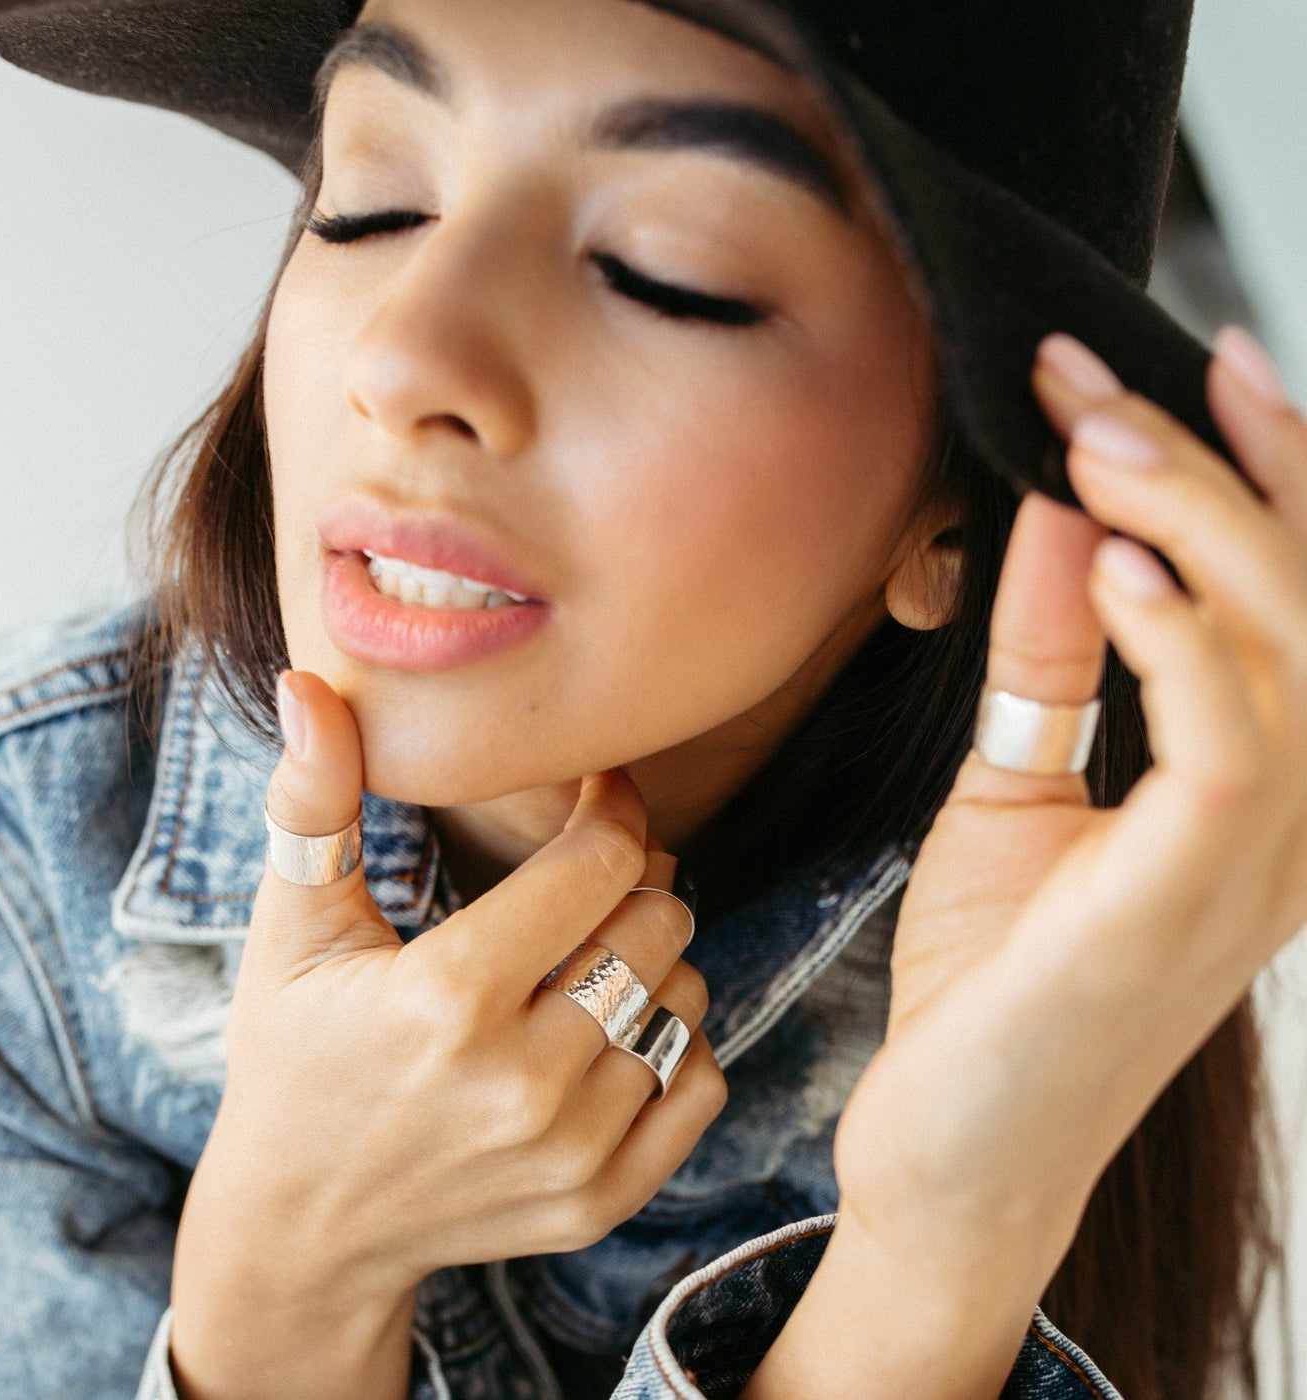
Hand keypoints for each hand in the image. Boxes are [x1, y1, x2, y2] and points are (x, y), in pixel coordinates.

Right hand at [169, 673, 724, 1391]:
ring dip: (652, 959)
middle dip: (635, 879)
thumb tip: (306, 686)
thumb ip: (312, 803)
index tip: (600, 790)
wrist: (302, 1230)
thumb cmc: (294, 1057)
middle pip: (661, 923)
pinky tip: (610, 1029)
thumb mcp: (292, 929)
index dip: (615, 805)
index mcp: (450, 995)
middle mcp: (522, 1080)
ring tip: (585, 955)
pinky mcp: (597, 1202)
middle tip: (588, 874)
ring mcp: (569, 1151)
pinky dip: (672, 1040)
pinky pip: (698, 1082)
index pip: (603, 862)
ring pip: (687, 998)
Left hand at [834, 328, 1306, 1278]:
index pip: (1300, 597)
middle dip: (1222, 463)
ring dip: (1195, 522)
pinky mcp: (1181, 907)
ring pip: (1290, 649)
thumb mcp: (1013, 782)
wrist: (953, 1142)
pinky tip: (1107, 565)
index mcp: (1261, 786)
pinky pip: (1230, 748)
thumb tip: (1055, 513)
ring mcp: (1251, 868)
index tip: (1184, 367)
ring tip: (1099, 441)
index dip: (1261, 470)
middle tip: (1105, 380)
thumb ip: (1048, 658)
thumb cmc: (995, 977)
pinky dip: (1179, 642)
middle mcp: (1290, 820)